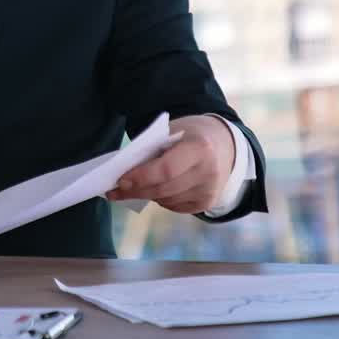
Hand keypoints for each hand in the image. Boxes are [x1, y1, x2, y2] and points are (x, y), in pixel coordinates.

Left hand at [105, 114, 234, 214]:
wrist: (224, 144)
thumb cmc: (189, 135)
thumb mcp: (172, 132)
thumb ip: (152, 149)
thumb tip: (124, 172)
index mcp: (199, 148)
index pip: (166, 169)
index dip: (141, 177)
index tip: (120, 180)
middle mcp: (208, 172)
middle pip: (164, 189)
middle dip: (136, 191)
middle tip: (114, 192)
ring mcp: (210, 190)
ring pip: (167, 200)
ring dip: (146, 195)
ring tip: (130, 190)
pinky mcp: (207, 203)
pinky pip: (175, 206)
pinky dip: (161, 200)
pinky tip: (155, 191)